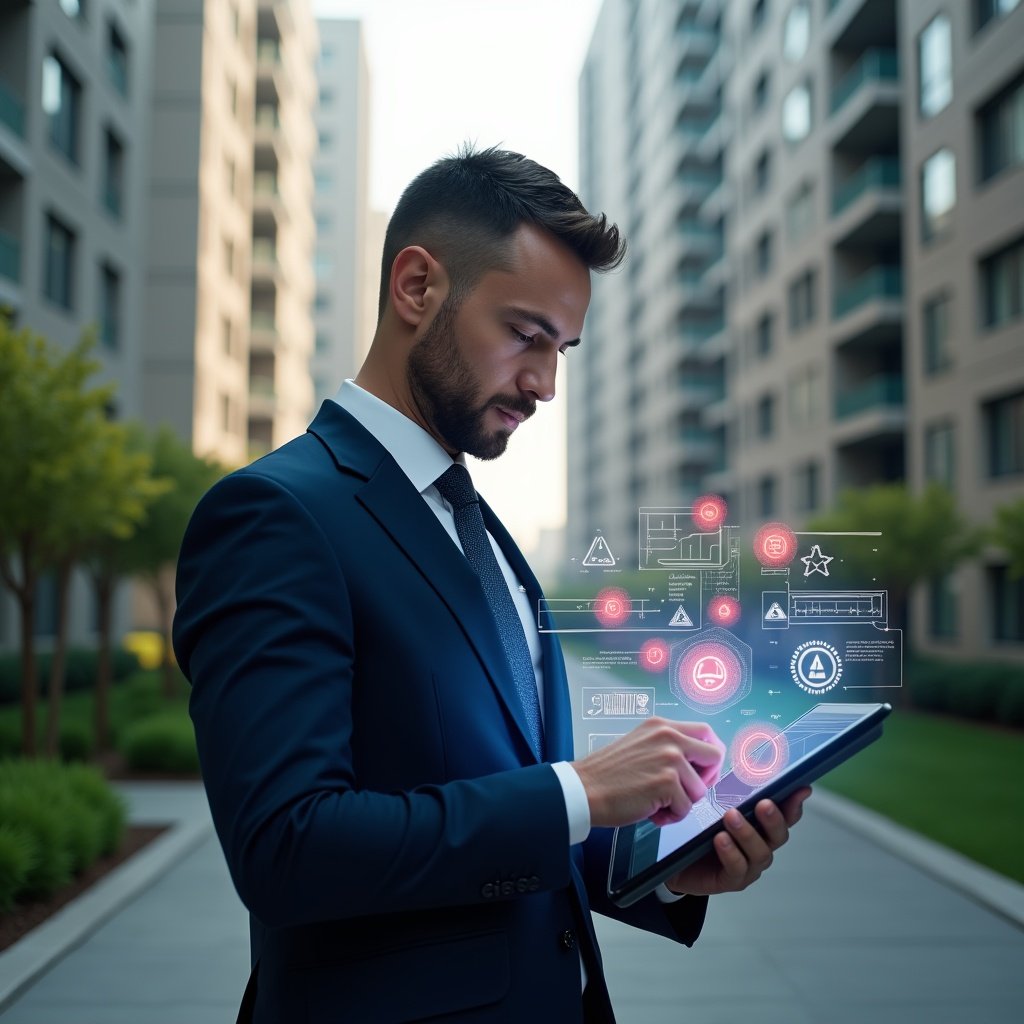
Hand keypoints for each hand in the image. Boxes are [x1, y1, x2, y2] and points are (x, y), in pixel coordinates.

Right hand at [573, 717, 725, 827]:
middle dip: (706, 779)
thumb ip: (667, 746)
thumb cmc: (607, 774)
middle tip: (686, 791)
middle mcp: (668, 737)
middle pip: (714, 755)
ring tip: (657, 803)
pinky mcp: (667, 783)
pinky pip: (685, 808)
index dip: (709, 755)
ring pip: (699, 789)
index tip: (701, 770)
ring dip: (682, 803)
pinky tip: (652, 811)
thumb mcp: (640, 744)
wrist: (584, 789)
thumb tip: (696, 762)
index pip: (705, 732)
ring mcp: (669, 759)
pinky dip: (671, 817)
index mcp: (661, 726)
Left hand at [664, 787, 811, 896]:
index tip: (800, 788)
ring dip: (747, 833)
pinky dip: (731, 852)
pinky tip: (720, 839)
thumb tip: (743, 764)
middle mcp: (761, 846)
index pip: (785, 815)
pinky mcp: (732, 880)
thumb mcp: (714, 806)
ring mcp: (750, 865)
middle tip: (763, 804)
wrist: (677, 862)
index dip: (794, 803)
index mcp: (761, 826)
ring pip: (760, 852)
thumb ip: (731, 790)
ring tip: (731, 816)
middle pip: (778, 835)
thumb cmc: (699, 830)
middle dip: (774, 818)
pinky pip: (737, 868)